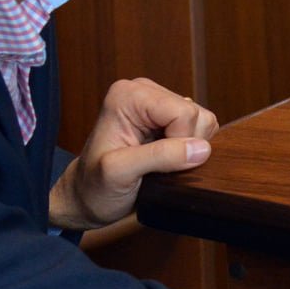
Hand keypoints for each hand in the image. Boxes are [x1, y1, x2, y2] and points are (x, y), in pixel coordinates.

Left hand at [48, 78, 218, 230]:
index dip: (179, 142)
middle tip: (156, 164)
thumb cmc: (94, 187)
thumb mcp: (119, 174)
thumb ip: (159, 157)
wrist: (87, 197)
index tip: (154, 162)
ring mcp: (158, 102)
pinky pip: (200, 127)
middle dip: (184, 145)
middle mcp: (145, 91)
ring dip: (188, 148)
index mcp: (129, 95)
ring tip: (158, 162)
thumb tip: (202, 148)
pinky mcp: (168, 115)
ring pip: (202, 120)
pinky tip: (165, 157)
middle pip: (196, 114)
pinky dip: (189, 147)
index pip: (183, 113)